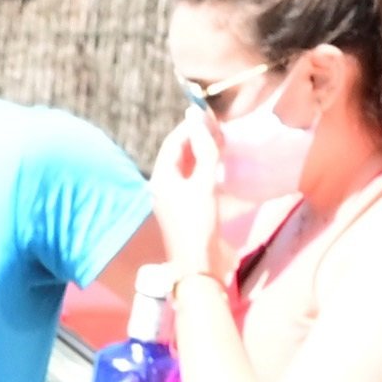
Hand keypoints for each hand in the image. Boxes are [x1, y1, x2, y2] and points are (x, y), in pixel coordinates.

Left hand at [147, 108, 230, 281]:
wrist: (197, 266)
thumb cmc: (198, 223)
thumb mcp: (204, 183)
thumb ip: (203, 150)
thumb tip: (197, 118)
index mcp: (160, 179)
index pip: (173, 143)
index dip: (190, 126)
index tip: (210, 115)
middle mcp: (162, 187)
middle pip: (178, 154)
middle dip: (196, 139)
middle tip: (219, 128)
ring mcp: (172, 199)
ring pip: (186, 167)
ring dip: (201, 154)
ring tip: (221, 142)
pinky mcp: (184, 208)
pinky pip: (192, 180)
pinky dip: (204, 169)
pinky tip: (218, 165)